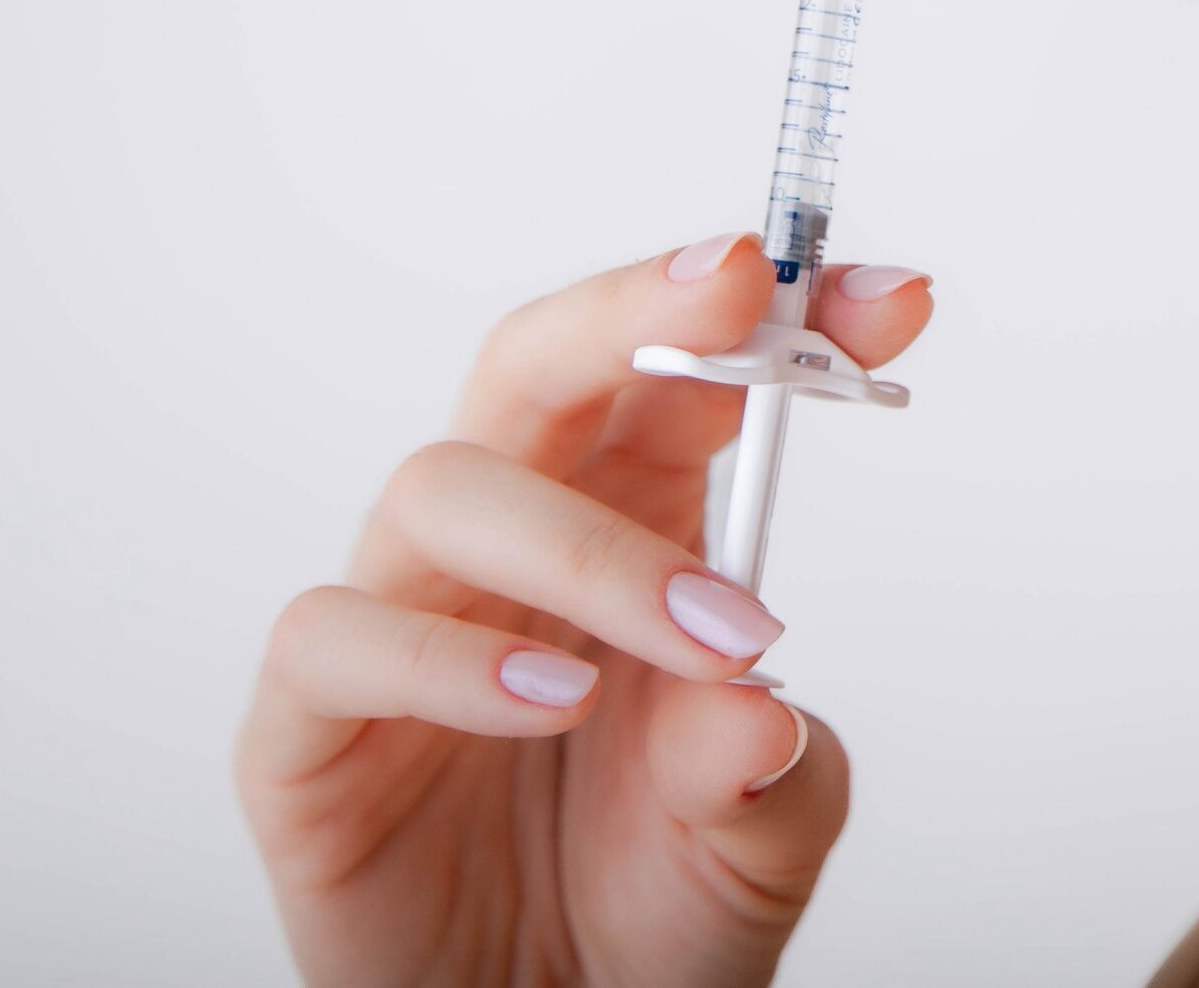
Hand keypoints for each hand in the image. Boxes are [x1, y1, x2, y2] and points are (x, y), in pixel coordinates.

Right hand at [233, 231, 934, 986]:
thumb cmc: (656, 902)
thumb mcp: (761, 840)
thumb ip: (772, 772)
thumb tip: (753, 706)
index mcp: (636, 523)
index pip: (687, 378)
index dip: (777, 319)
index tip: (888, 297)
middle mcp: (511, 549)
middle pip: (536, 366)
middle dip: (634, 308)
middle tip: (740, 299)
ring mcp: (404, 623)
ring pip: (443, 484)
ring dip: (590, 545)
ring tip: (706, 635)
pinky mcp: (310, 733)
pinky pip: (335, 639)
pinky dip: (444, 659)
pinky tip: (553, 700)